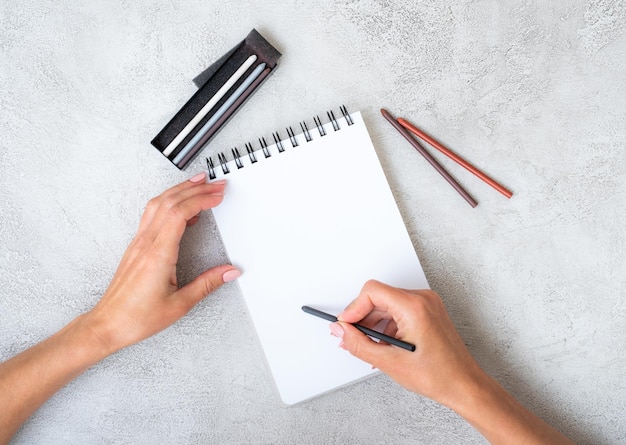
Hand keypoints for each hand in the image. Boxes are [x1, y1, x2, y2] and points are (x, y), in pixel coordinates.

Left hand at [85, 172, 240, 353]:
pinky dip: (169, 203)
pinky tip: (181, 209)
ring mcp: (139, 242)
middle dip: (195, 189)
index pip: (180, 213)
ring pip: (158, 204)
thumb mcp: (180, 304)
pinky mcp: (136, 246)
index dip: (201, 199)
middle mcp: (146, 243)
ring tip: (198, 184)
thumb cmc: (137, 317)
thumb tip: (229, 272)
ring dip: (179, 190)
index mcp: (158, 254)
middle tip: (216, 185)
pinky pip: (152, 215)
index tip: (218, 195)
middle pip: (170, 202)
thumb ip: (207, 284)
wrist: (107, 324)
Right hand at [331, 280, 573, 443]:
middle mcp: (422, 299)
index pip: (372, 291)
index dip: (354, 309)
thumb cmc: (439, 375)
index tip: (346, 326)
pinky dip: (387, 326)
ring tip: (370, 347)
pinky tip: (384, 346)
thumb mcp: (390, 362)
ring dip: (374, 324)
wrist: (465, 385)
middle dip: (362, 318)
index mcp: (414, 306)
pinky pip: (398, 311)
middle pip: (378, 297)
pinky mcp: (428, 311)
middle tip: (351, 339)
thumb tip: (341, 331)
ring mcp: (427, 304)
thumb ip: (359, 344)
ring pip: (387, 304)